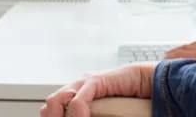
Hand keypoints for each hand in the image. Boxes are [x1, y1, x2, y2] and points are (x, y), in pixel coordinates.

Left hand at [39, 62, 157, 116]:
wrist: (145, 82)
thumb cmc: (127, 99)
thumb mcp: (102, 112)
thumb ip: (92, 114)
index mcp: (76, 95)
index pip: (51, 109)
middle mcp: (76, 88)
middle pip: (50, 105)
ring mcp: (83, 83)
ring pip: (55, 101)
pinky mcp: (94, 80)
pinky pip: (77, 101)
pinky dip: (77, 115)